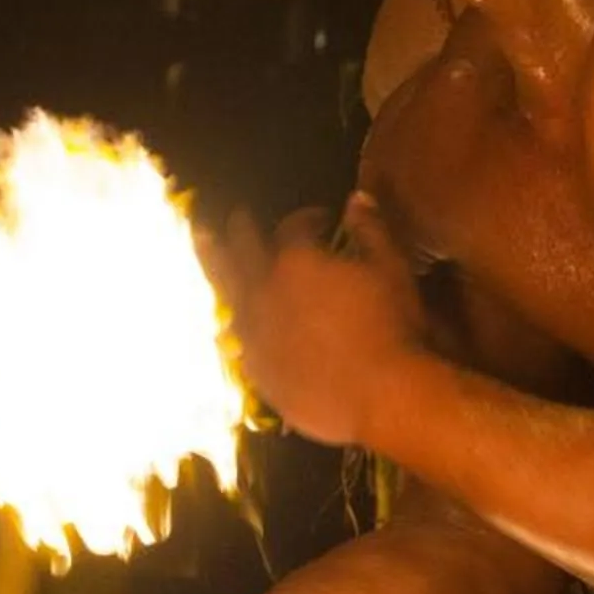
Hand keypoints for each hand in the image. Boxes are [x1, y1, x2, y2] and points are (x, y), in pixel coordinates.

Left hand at [214, 195, 426, 447]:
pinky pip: (236, 338)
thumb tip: (356, 198)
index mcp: (296, 261)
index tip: (321, 218)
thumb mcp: (391, 268)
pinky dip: (233, 321)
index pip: (293, 226)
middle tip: (236, 215)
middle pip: (242, 248)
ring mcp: (255, 333)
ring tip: (202, 241)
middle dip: (240, 227)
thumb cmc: (391, 326)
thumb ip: (371, 229)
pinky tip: (228, 320)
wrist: (379, 395)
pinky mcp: (256, 369)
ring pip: (225, 289)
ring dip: (214, 261)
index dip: (306, 217)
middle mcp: (264, 291)